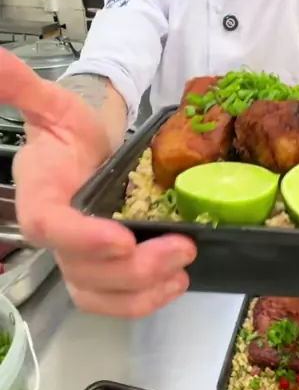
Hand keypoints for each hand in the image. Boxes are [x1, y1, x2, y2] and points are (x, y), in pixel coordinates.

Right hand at [0, 49, 195, 316]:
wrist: (83, 150)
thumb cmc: (68, 130)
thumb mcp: (52, 104)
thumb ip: (22, 88)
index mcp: (40, 197)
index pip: (50, 226)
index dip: (82, 238)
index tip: (122, 239)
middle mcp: (54, 235)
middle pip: (82, 269)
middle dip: (133, 268)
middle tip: (182, 246)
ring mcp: (75, 259)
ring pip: (99, 294)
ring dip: (143, 290)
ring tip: (184, 267)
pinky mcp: (98, 273)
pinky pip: (114, 301)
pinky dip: (144, 301)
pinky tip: (175, 282)